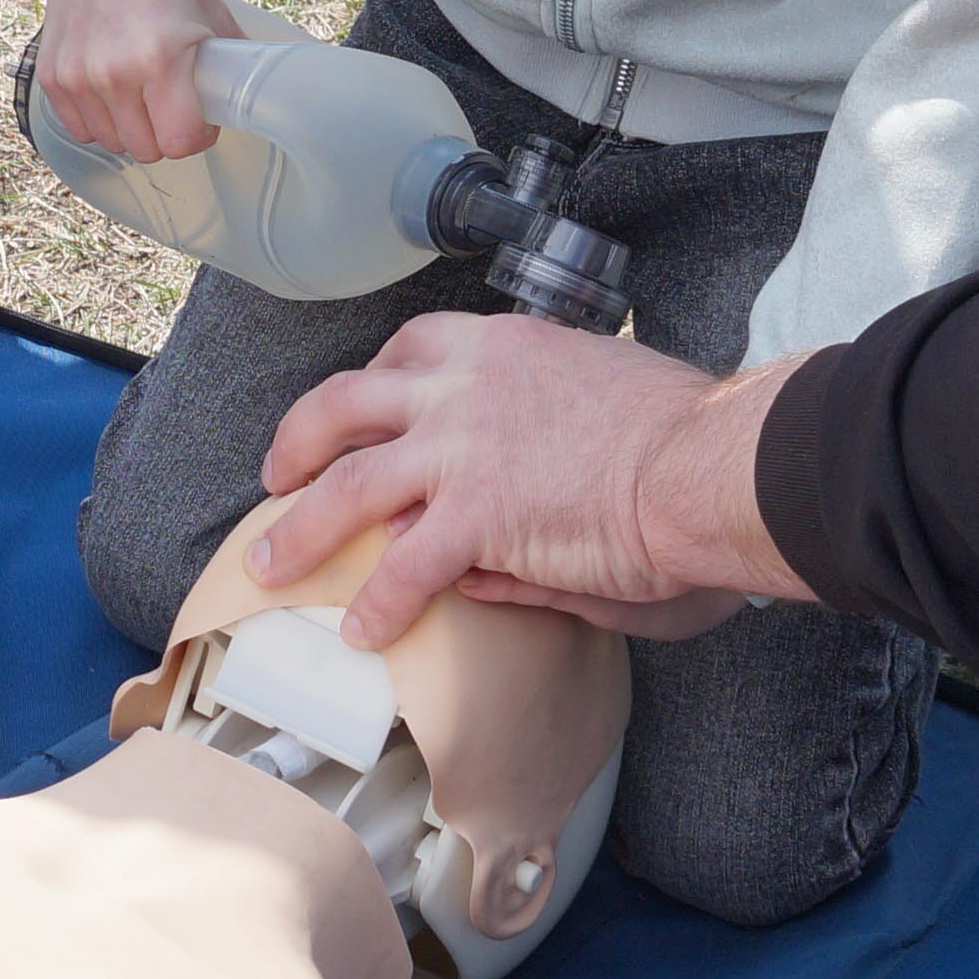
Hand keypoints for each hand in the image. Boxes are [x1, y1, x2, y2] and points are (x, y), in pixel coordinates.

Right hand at [36, 0, 229, 163]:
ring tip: (139, 91)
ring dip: (130, 127)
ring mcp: (77, 78)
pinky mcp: (51, 77)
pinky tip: (110, 90)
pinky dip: (98, 120)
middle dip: (164, 132)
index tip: (199, 116)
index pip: (180, 143)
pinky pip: (79, 129)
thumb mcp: (212, 13)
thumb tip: (246, 103)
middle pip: (146, 150)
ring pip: (112, 143)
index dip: (197, 135)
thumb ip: (230, 65)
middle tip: (171, 101)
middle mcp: (113, 75)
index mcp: (161, 59)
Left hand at [252, 316, 807, 647]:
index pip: (413, 345)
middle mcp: (468, 385)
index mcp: (506, 346)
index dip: (375, 379)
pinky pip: (402, 566)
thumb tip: (508, 453)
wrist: (709, 463)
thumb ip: (545, 420)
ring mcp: (462, 448)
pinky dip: (376, 603)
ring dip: (299, 526)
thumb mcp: (605, 391)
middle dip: (300, 438)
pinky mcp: (477, 515)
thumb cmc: (686, 433)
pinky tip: (364, 633)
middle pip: (347, 400)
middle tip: (280, 473)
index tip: (363, 406)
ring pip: (347, 483)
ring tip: (270, 564)